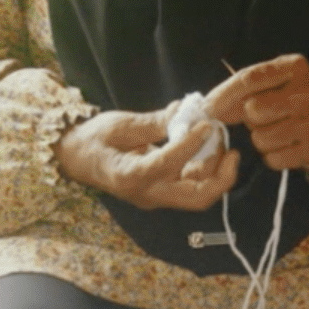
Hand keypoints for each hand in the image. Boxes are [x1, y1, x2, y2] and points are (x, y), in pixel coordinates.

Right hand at [55, 107, 237, 210]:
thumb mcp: (120, 124)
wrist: (76, 158)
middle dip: (221, 177)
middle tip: (233, 151)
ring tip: (220, 140)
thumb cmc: (93, 139)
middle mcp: (147, 193)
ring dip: (217, 170)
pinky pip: (192, 185)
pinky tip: (209, 146)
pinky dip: (206, 168)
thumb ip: (154, 122)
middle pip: (196, 198)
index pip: (168, 164)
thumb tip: (184, 110)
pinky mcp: (163, 191)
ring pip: (199, 193)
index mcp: (129, 177)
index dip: (191, 143)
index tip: (205, 124)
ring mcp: (156, 195)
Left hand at [205, 54, 308, 171]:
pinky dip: (274, 155)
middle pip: (252, 111)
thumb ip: (246, 85)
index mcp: (295, 67)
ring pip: (260, 139)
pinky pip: (273, 159)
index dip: (224, 95)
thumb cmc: (301, 93)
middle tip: (267, 115)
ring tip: (278, 130)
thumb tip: (209, 108)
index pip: (249, 79)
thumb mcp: (280, 76)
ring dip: (262, 137)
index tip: (210, 108)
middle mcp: (308, 93)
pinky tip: (287, 144)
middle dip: (252, 117)